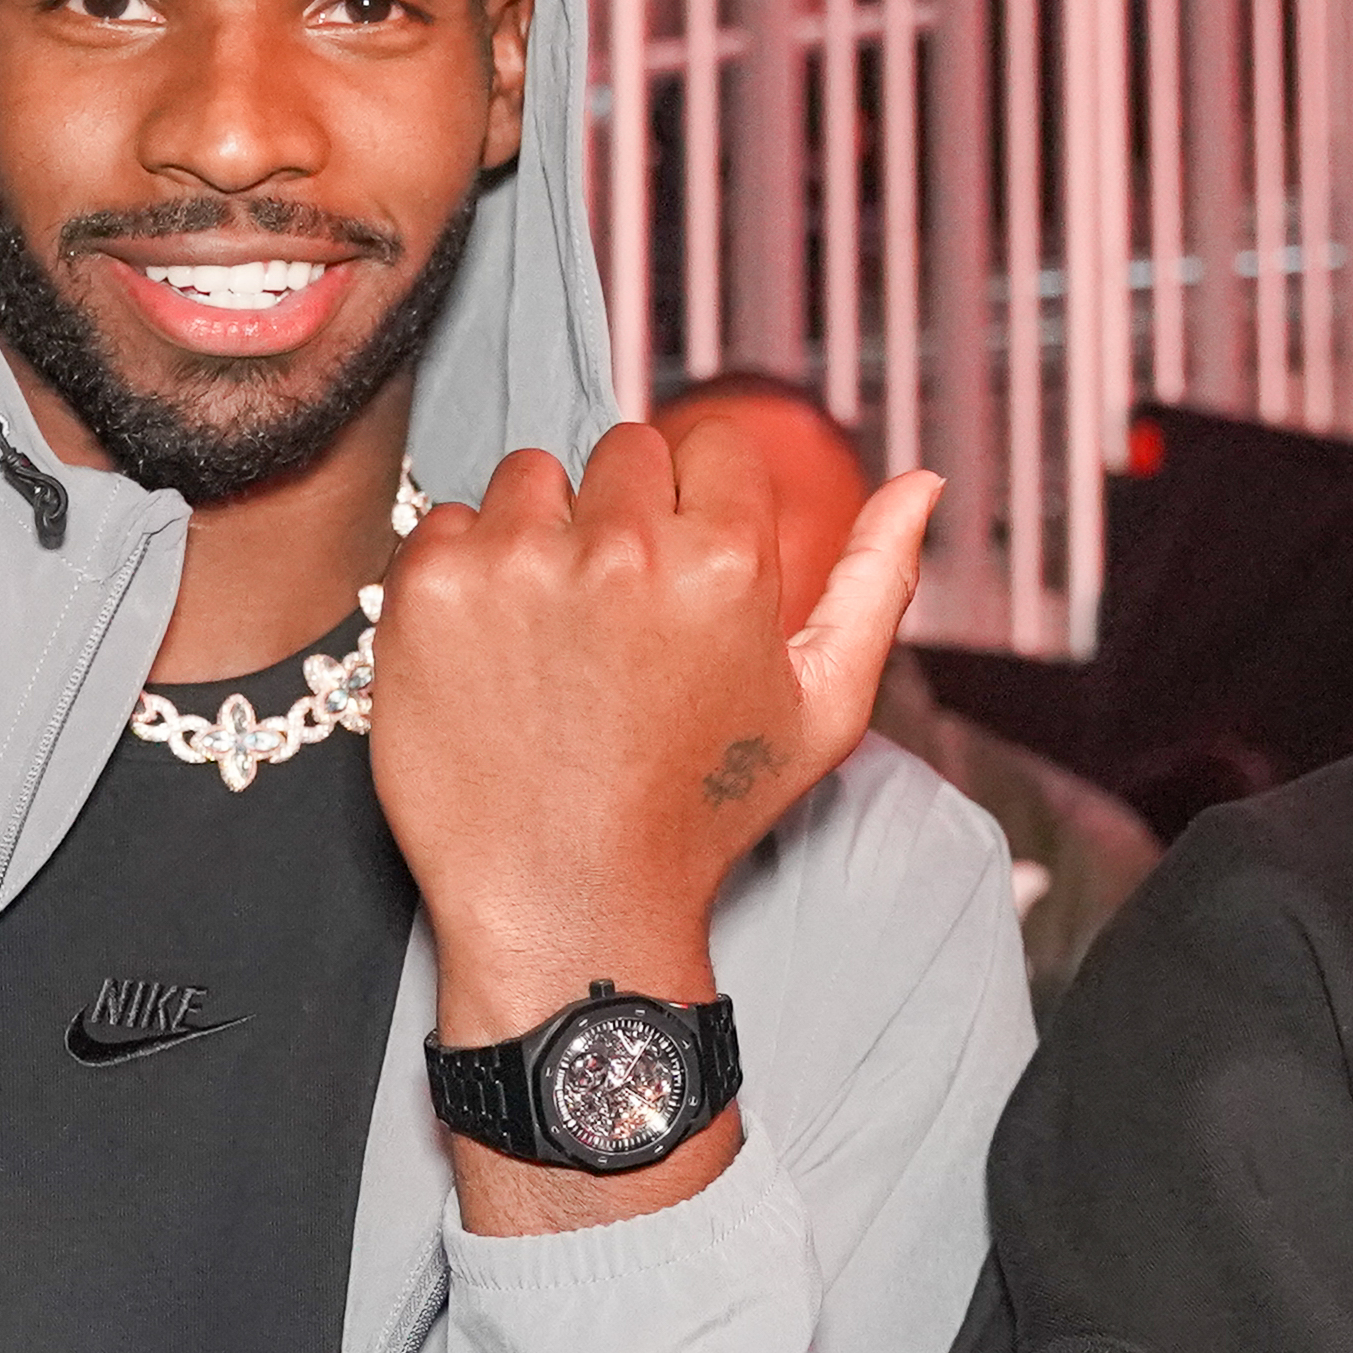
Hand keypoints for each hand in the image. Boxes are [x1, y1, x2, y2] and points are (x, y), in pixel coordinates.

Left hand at [371, 419, 935, 1058]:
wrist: (567, 906)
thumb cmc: (698, 817)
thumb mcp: (823, 711)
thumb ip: (878, 582)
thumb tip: (922, 482)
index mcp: (726, 561)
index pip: (710, 446)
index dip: (697, 507)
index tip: (679, 578)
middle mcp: (622, 545)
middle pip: (622, 451)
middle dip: (622, 513)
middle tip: (614, 621)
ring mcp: (517, 561)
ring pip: (532, 476)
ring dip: (540, 532)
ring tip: (551, 638)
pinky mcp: (431, 589)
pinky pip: (446, 522)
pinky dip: (463, 572)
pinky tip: (491, 653)